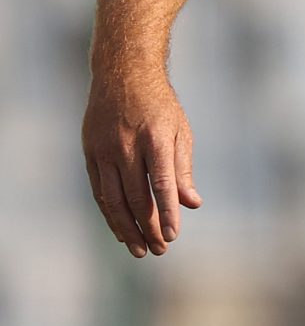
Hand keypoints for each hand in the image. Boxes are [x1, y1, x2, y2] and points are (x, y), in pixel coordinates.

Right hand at [80, 71, 201, 258]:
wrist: (122, 76)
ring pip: (113, 199)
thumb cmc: (160, 106)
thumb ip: (183, 170)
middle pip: (136, 197)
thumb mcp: (180, 131)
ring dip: (126, 228)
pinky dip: (110, 213)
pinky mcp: (90, 154)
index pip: (162, 184)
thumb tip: (192, 204)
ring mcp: (104, 150)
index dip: (167, 212)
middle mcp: (126, 146)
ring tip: (140, 249)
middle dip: (148, 227)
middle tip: (160, 250)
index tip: (173, 235)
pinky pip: (100, 190)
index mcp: (155, 139)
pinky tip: (120, 230)